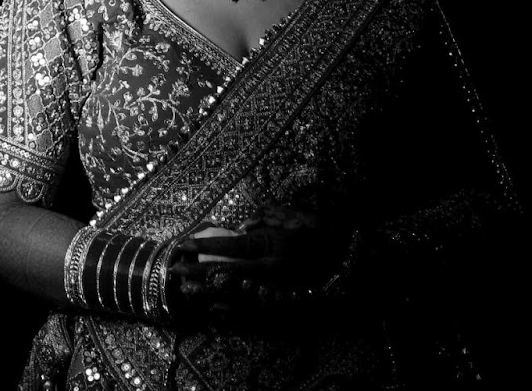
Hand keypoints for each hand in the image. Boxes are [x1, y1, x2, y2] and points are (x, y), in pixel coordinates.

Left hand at [166, 206, 347, 326]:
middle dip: (199, 272)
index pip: (232, 245)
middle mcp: (274, 270)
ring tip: (187, 292)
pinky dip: (231, 313)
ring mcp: (280, 292)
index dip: (205, 245)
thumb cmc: (323, 234)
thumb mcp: (296, 217)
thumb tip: (241, 226)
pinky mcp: (285, 309)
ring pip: (236, 297)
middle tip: (175, 271)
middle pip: (228, 272)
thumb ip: (266, 217)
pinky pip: (252, 314)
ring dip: (209, 294)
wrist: (356, 264)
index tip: (183, 244)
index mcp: (275, 244)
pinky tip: (213, 312)